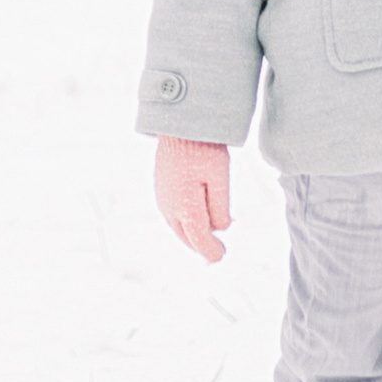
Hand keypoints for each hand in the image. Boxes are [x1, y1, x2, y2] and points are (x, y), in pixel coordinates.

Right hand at [154, 136, 230, 262]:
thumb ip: (221, 208)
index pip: (199, 239)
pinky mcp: (160, 188)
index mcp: (185, 206)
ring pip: (176, 227)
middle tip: (218, 251)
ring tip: (207, 238)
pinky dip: (183, 222)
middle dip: (201, 245)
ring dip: (191, 234)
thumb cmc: (203, 148)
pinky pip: (171, 214)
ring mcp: (161, 197)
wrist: (179, 124)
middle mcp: (169, 206)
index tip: (221, 257)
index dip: (211, 251)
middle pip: (185, 237)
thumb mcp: (220, 178)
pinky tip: (194, 218)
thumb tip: (221, 229)